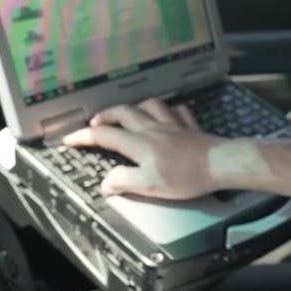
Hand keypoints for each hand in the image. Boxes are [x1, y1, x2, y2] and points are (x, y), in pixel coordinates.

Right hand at [62, 98, 223, 199]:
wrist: (220, 164)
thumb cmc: (186, 176)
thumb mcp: (148, 186)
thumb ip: (123, 181)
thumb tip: (106, 182)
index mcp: (139, 143)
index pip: (104, 135)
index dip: (83, 136)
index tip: (70, 139)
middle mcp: (153, 128)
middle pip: (123, 112)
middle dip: (105, 115)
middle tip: (95, 122)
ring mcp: (173, 125)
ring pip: (149, 105)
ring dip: (135, 106)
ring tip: (128, 113)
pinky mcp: (190, 127)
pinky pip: (177, 111)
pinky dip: (168, 110)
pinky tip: (167, 114)